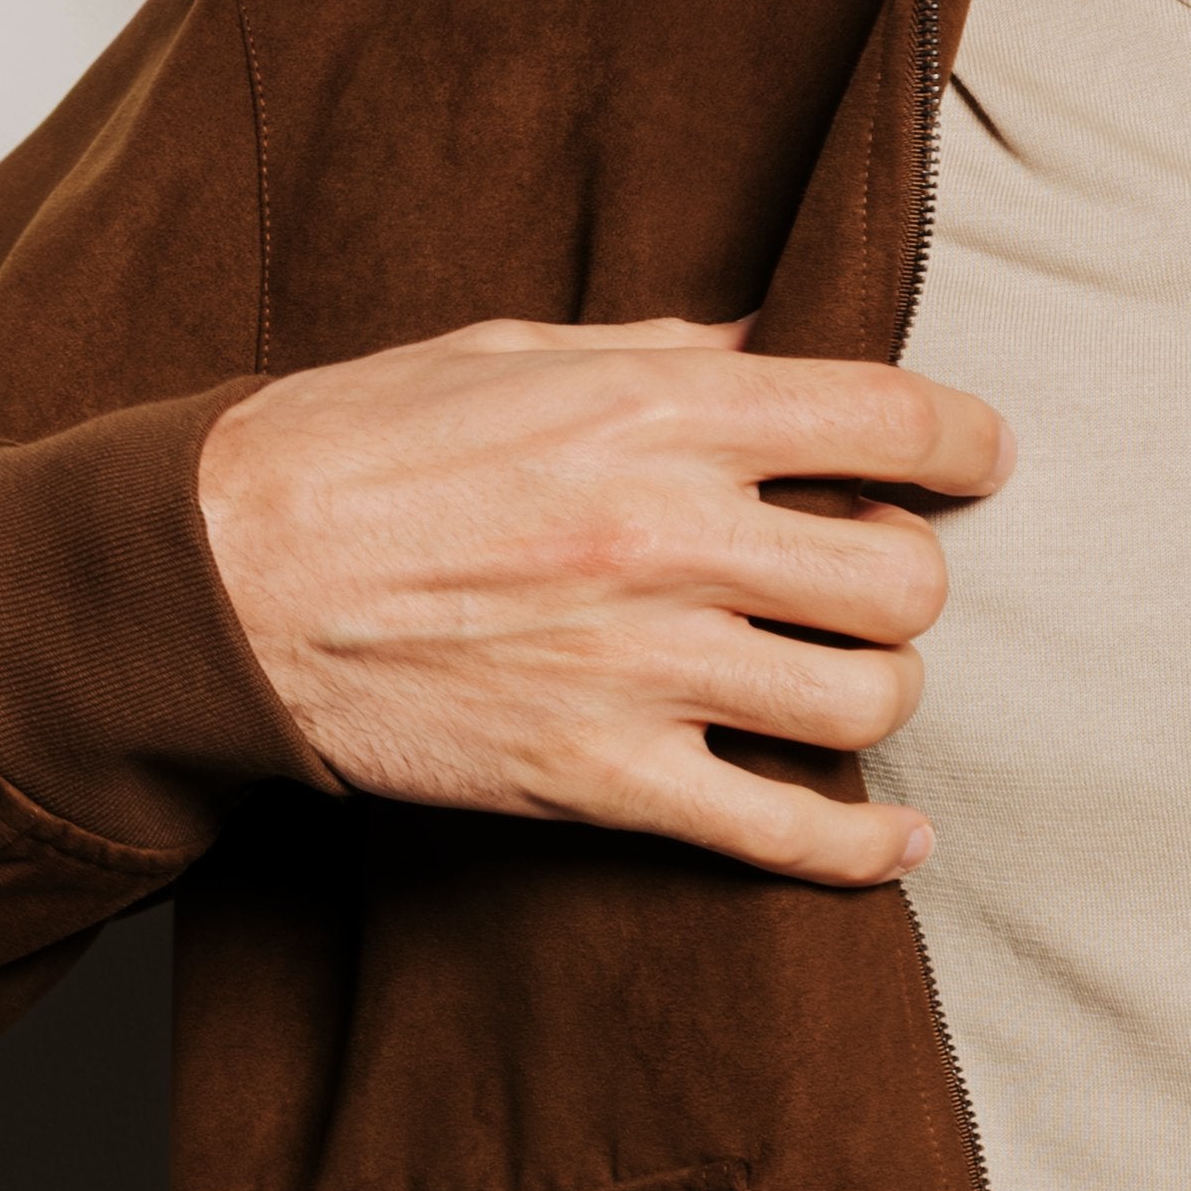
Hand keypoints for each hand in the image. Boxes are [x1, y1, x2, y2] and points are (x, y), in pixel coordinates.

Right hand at [198, 317, 1010, 879]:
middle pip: (904, 576)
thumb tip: (775, 342)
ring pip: (868, 701)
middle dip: (905, 577)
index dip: (965, 442)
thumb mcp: (514, 353)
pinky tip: (893, 841)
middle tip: (862, 577)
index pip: (892, 418)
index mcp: (663, 412)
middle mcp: (673, 537)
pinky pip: (783, 833)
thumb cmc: (354, 447)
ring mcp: (643, 669)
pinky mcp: (600, 780)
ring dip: (877, 693)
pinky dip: (862, 848)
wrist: (215, 579)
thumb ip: (664, 352)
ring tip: (837, 679)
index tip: (975, 459)